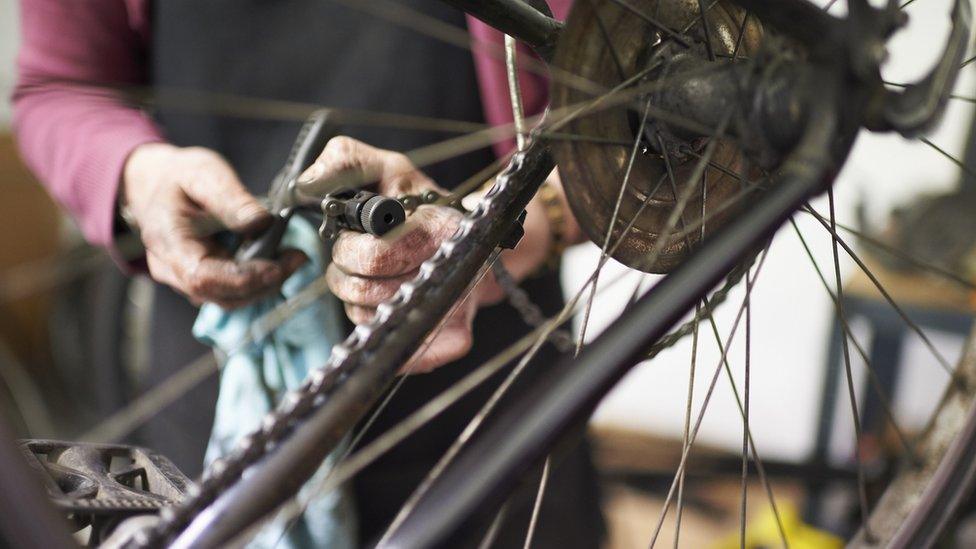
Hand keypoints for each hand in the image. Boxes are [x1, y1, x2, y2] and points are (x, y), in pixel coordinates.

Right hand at [122, 143, 305, 308]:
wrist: (157, 184)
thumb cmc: (179, 177)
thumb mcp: (204, 174)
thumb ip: (231, 199)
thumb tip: (262, 223)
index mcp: (167, 241)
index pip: (202, 276)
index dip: (243, 278)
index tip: (277, 267)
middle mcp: (172, 269)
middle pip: (220, 295)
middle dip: (264, 283)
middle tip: (297, 257)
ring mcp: (185, 279)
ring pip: (229, 298)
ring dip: (265, 285)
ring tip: (293, 258)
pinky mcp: (203, 280)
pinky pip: (231, 291)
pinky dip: (257, 281)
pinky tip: (277, 260)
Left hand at [304, 137, 500, 373]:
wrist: (467, 238)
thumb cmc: (417, 203)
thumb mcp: (383, 168)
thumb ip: (343, 161)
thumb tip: (308, 184)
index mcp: (439, 227)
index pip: (375, 256)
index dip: (350, 251)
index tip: (353, 238)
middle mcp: (453, 269)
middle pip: (368, 293)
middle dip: (346, 275)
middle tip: (354, 261)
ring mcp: (457, 308)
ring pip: (373, 322)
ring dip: (358, 303)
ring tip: (372, 280)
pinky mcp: (455, 339)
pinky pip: (396, 352)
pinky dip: (377, 330)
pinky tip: (384, 307)